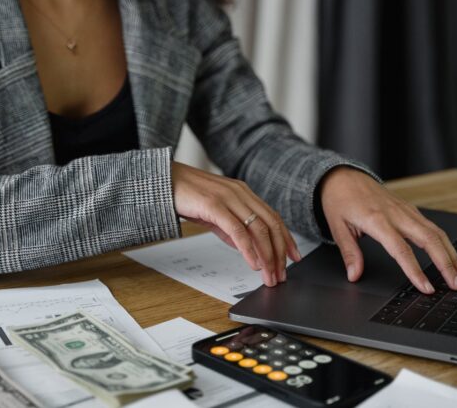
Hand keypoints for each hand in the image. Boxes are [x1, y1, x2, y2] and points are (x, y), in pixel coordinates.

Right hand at [171, 162, 300, 286]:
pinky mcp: (214, 205)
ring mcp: (229, 198)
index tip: (294, 257)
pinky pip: (238, 230)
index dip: (286, 238)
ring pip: (258, 229)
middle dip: (280, 252)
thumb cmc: (186, 195)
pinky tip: (253, 263)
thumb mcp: (215, 213)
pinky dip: (249, 249)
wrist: (162, 181)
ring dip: (267, 255)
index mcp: (244, 193)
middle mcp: (241, 193)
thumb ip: (231, 228)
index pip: (273, 217)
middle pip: (271, 224)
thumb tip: (246, 247)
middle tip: (282, 274)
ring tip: (269, 275)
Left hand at [320, 167, 456, 293]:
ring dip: (453, 255)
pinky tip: (453, 258)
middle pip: (430, 240)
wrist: (344, 176)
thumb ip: (349, 253)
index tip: (426, 288)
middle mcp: (397, 214)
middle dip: (446, 264)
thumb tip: (354, 275)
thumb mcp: (337, 227)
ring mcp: (406, 211)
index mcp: (377, 220)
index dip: (415, 271)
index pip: (401, 250)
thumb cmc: (340, 200)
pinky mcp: (411, 210)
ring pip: (437, 233)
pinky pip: (433, 228)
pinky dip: (446, 244)